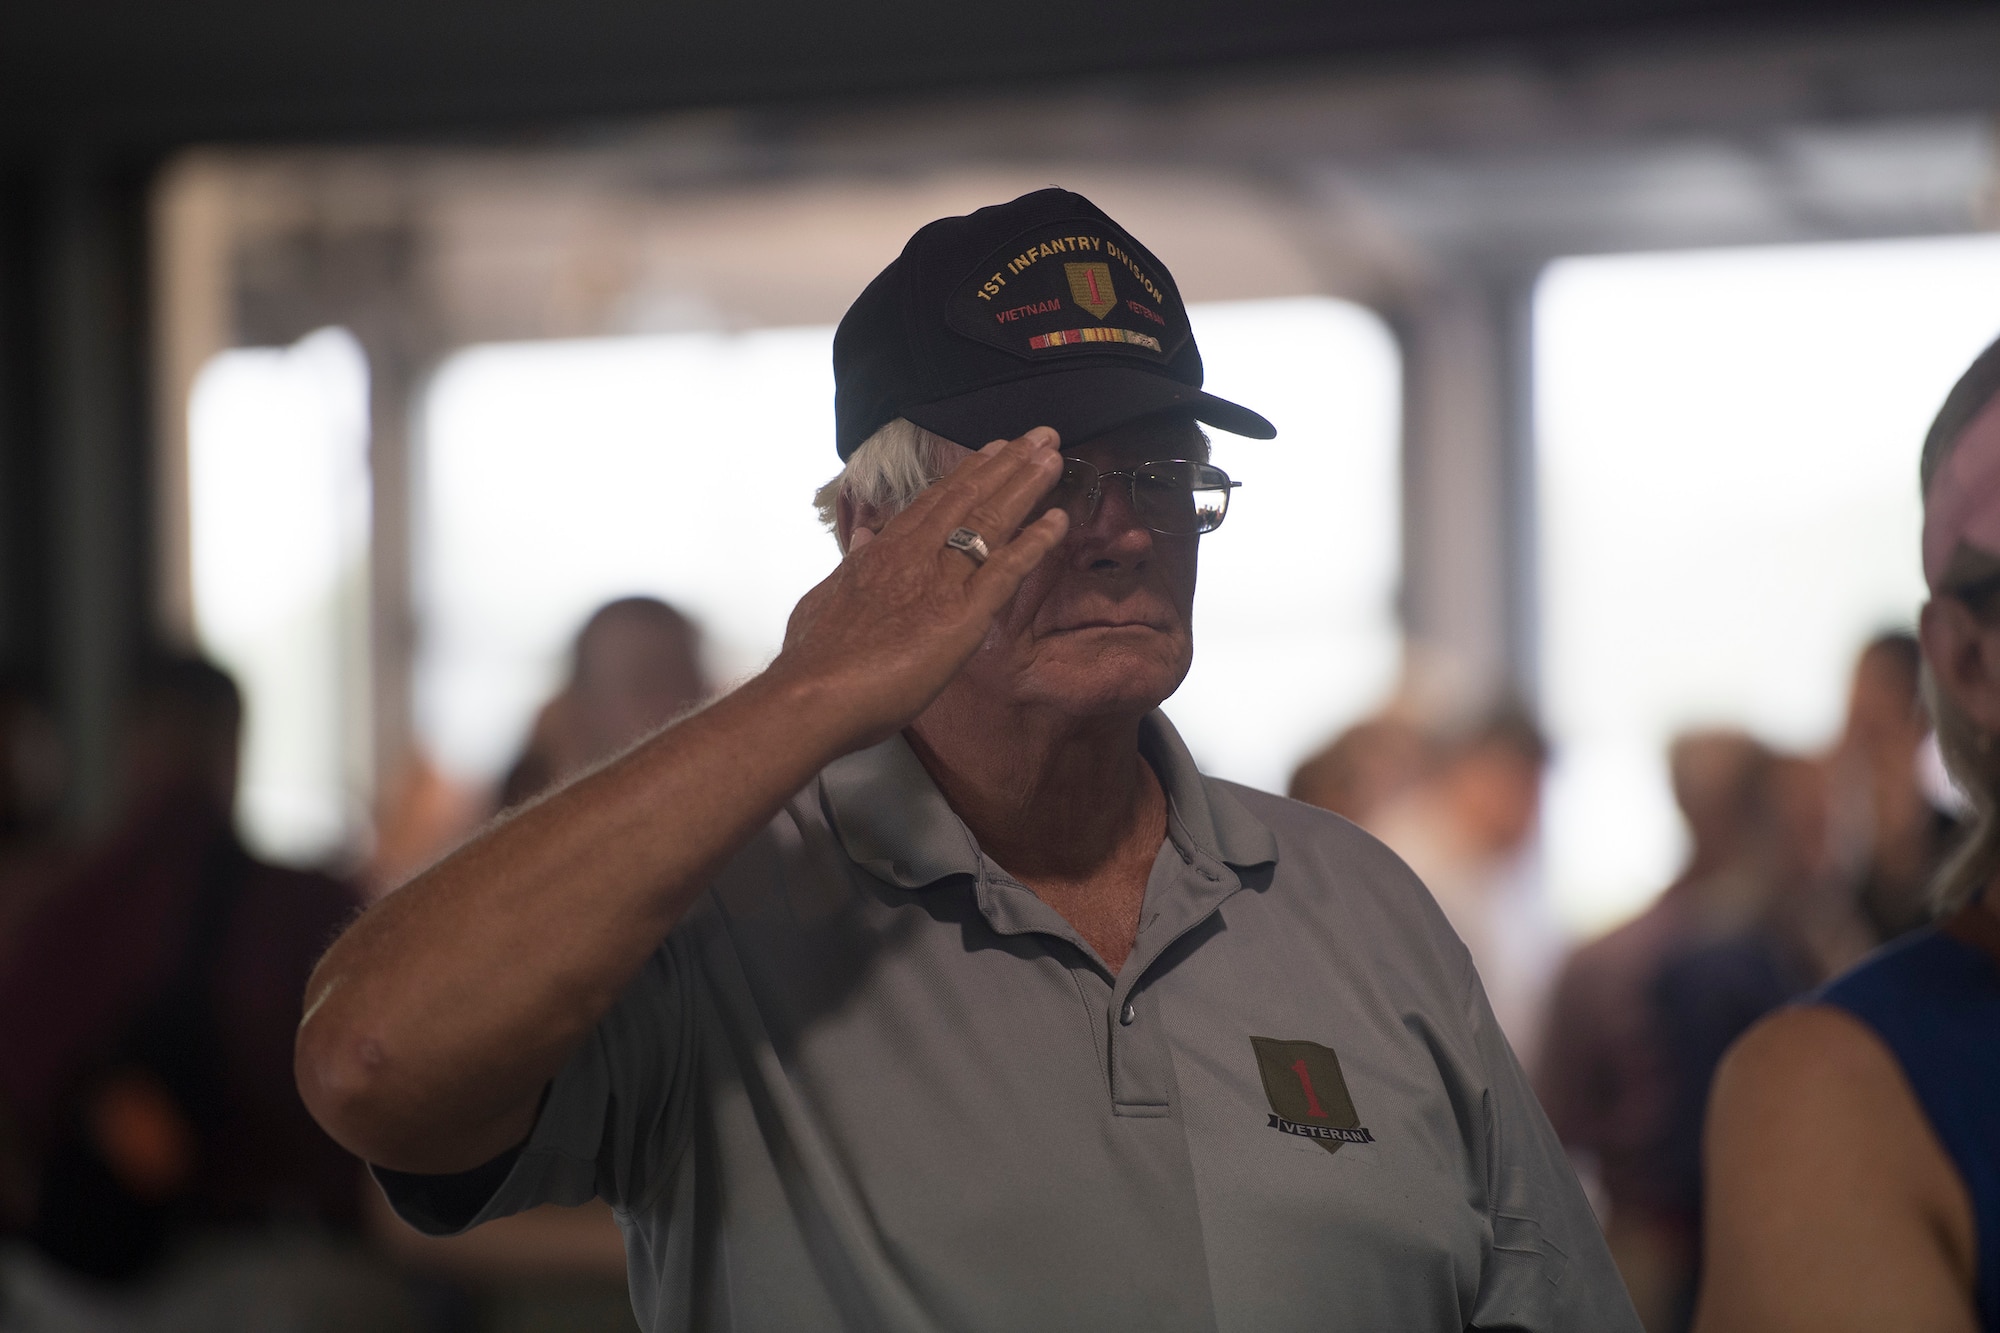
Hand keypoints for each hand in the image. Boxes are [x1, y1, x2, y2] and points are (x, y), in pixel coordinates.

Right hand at [774, 428, 1068, 750]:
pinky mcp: (962, 615)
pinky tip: (1059, 520)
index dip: (968, 474)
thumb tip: (863, 538)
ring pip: (990, 521)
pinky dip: (1035, 542)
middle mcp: (914, 555)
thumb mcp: (825, 598)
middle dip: (1007, 464)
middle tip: (1040, 436)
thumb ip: (851, 565)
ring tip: (1053, 456)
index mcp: (882, 552)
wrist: (812, 693)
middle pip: (968, 498)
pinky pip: (1007, 569)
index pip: (933, 502)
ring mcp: (940, 581)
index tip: (993, 451)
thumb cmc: (813, 659)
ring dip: (1025, 486)